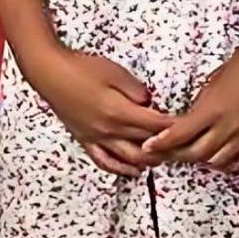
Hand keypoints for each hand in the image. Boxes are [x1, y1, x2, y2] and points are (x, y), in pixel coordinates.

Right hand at [29, 46, 173, 176]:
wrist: (49, 72)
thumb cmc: (80, 68)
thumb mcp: (114, 71)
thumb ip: (136, 90)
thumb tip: (150, 103)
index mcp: (119, 112)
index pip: (156, 126)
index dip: (175, 128)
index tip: (189, 126)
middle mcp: (110, 130)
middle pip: (147, 145)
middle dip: (168, 147)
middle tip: (183, 145)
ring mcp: (97, 137)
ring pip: (130, 159)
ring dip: (150, 160)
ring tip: (164, 157)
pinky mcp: (85, 139)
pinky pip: (106, 161)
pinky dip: (122, 169)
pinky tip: (133, 170)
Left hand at [142, 34, 238, 174]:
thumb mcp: (214, 79)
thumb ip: (203, 101)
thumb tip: (194, 114)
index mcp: (213, 109)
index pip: (180, 134)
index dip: (162, 143)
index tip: (149, 146)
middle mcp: (229, 127)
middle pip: (197, 153)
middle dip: (177, 155)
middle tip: (166, 154)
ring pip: (219, 161)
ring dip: (203, 160)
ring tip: (192, 156)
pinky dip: (232, 164)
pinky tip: (223, 161)